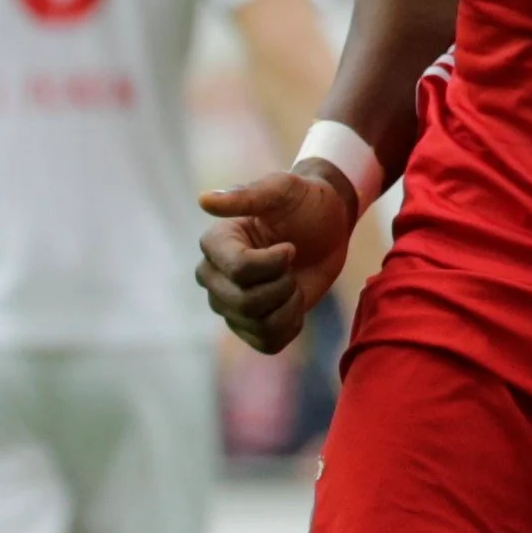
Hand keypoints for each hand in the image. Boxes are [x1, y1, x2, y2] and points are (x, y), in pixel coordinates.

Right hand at [196, 162, 360, 354]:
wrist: (328, 226)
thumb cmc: (304, 203)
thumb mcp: (283, 190)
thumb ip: (247, 195)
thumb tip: (204, 200)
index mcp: (215, 243)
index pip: (240, 271)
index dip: (275, 263)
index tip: (290, 246)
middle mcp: (212, 276)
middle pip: (246, 303)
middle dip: (283, 284)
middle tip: (294, 263)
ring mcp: (228, 304)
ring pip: (258, 325)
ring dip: (289, 304)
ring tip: (293, 281)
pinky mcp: (249, 325)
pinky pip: (268, 342)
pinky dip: (290, 324)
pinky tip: (294, 302)